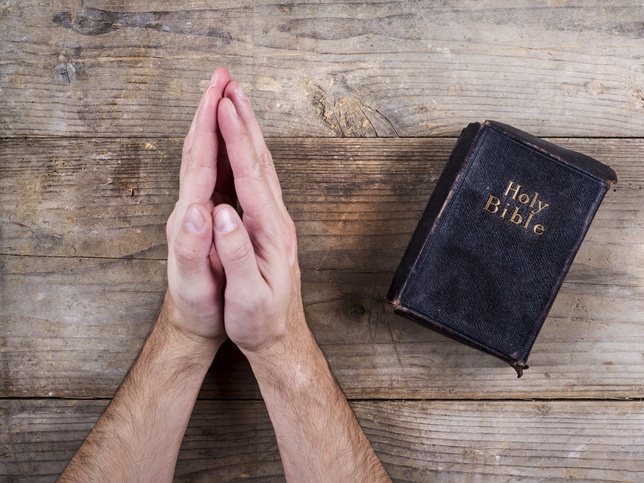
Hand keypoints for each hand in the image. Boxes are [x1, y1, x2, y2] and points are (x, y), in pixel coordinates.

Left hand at [163, 67, 232, 344]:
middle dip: (210, 110)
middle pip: (199, 149)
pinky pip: (214, 172)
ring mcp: (197, 210)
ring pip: (205, 157)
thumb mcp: (194, 284)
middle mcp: (190, 207)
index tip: (221, 94)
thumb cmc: (199, 306)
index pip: (200, 162)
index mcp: (191, 218)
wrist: (192, 322)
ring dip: (214, 123)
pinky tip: (230, 140)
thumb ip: (191, 248)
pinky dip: (221, 147)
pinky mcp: (207, 216)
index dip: (211, 127)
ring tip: (226, 96)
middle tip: (223, 76)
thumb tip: (198, 210)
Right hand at [212, 79, 304, 355]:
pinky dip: (249, 152)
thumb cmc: (260, 319)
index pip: (251, 176)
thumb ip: (237, 253)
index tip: (224, 106)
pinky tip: (243, 142)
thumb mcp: (248, 295)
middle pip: (260, 160)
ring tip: (236, 100)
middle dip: (245, 119)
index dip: (235, 139)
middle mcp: (277, 219)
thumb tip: (223, 213)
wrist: (280, 336)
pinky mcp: (270, 225)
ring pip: (262, 165)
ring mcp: (276, 220)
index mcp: (269, 231)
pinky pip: (258, 178)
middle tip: (230, 83)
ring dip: (249, 129)